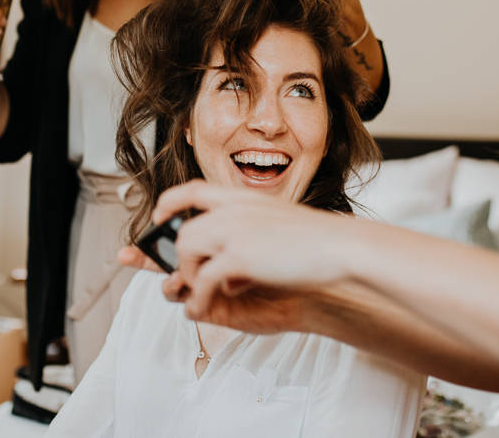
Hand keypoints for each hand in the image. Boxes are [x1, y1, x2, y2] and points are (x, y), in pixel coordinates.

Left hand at [151, 180, 356, 320]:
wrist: (340, 247)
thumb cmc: (319, 242)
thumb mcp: (278, 227)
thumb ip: (250, 239)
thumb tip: (233, 270)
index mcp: (244, 199)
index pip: (193, 190)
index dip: (170, 202)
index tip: (158, 215)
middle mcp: (233, 210)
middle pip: (185, 231)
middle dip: (181, 259)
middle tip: (191, 279)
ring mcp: (233, 231)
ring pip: (186, 252)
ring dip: (189, 278)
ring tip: (202, 294)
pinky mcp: (236, 256)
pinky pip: (200, 280)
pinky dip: (198, 297)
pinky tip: (206, 307)